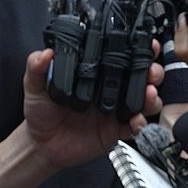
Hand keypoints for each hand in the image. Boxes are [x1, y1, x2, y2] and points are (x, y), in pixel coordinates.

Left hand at [21, 46, 162, 169]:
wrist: (42, 144)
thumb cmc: (41, 111)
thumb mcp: (34, 86)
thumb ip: (36, 68)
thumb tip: (45, 54)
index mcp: (95, 72)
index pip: (120, 55)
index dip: (137, 47)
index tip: (146, 43)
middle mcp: (109, 88)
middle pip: (141, 75)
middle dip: (152, 71)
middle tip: (151, 71)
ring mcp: (115, 109)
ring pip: (144, 99)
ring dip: (151, 96)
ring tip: (148, 94)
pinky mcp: (116, 130)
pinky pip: (135, 127)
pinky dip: (141, 123)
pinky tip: (137, 120)